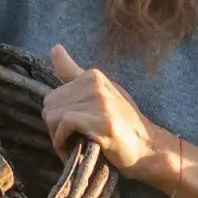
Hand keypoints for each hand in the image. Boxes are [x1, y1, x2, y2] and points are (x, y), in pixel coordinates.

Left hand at [42, 44, 173, 185]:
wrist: (148, 147)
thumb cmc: (122, 122)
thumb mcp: (101, 92)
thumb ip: (74, 73)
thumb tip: (55, 47)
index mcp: (93, 76)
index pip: (52, 96)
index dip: (57, 117)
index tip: (68, 130)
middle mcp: (96, 84)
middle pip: (49, 106)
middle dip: (54, 128)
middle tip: (69, 141)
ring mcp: (100, 103)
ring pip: (54, 116)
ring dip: (57, 137)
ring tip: (70, 146)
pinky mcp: (102, 122)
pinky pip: (64, 125)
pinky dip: (62, 141)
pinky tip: (72, 150)